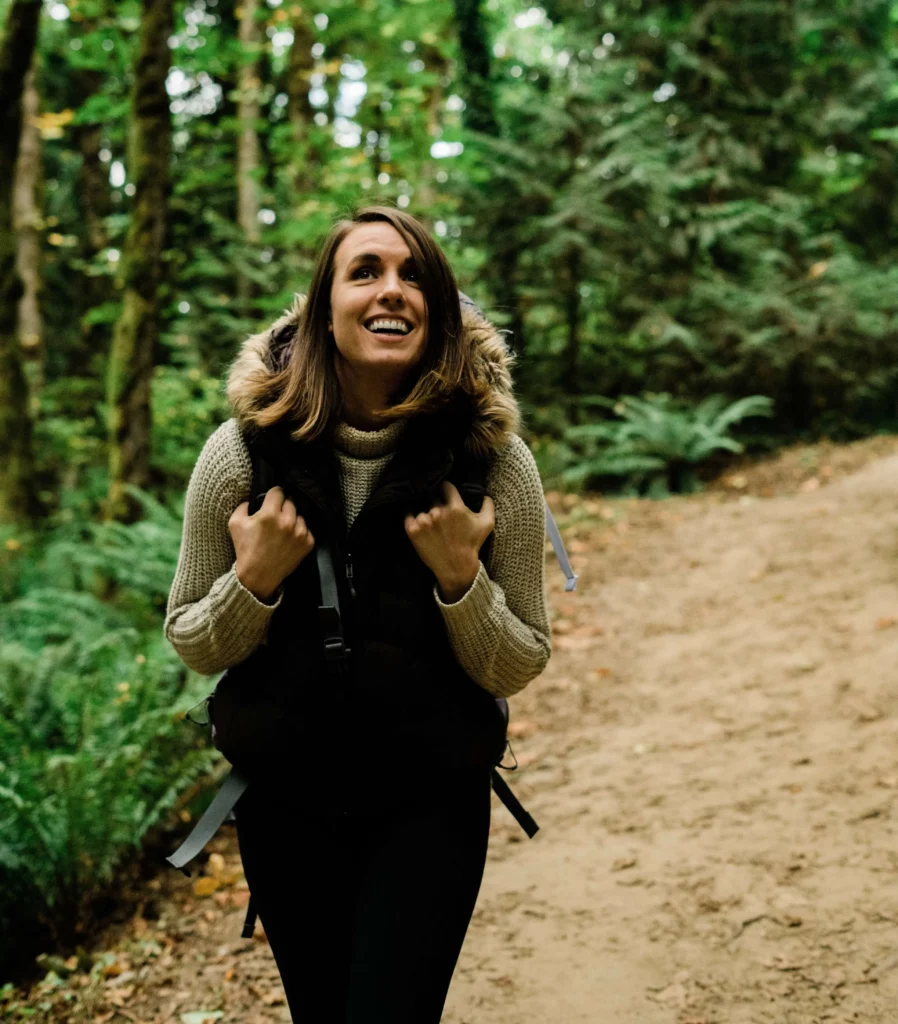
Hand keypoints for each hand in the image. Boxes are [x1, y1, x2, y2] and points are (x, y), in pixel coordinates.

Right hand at [229, 487, 315, 599]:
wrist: (258, 576)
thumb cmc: (245, 550)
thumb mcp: (235, 524)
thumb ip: (243, 506)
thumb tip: (251, 499)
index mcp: (270, 514)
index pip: (278, 491)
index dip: (273, 495)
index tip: (271, 500)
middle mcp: (287, 521)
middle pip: (290, 502)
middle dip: (282, 507)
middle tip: (274, 518)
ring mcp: (300, 533)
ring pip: (299, 516)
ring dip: (292, 520)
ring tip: (281, 531)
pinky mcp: (308, 543)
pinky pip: (306, 530)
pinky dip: (299, 533)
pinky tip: (288, 540)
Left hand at [404, 481, 494, 601]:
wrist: (456, 567)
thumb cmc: (472, 545)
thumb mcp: (487, 524)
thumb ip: (488, 505)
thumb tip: (485, 494)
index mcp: (455, 507)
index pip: (446, 486)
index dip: (446, 489)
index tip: (445, 493)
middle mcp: (438, 512)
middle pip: (433, 498)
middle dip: (438, 503)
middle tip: (441, 515)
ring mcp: (424, 521)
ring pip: (423, 509)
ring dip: (427, 514)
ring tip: (433, 526)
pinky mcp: (412, 530)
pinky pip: (409, 516)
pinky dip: (413, 519)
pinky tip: (420, 526)